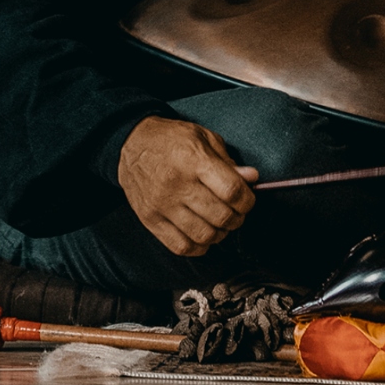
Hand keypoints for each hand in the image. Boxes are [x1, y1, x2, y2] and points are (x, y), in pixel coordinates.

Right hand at [118, 116, 257, 256]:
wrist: (132, 144)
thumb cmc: (172, 139)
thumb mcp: (204, 138)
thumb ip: (229, 161)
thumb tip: (252, 179)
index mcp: (194, 160)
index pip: (231, 191)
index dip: (248, 200)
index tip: (248, 199)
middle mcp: (178, 185)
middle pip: (221, 216)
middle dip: (237, 218)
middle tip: (237, 212)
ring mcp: (162, 205)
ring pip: (203, 235)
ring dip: (220, 233)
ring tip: (221, 223)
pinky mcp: (150, 220)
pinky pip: (181, 246)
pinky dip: (199, 246)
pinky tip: (203, 234)